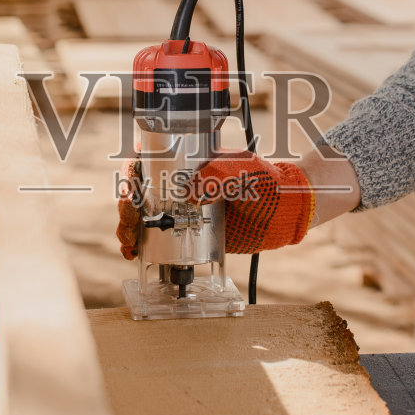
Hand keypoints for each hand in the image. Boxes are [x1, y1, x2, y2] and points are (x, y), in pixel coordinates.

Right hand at [114, 151, 315, 258]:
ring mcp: (183, 208)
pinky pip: (160, 238)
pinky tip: (136, 255)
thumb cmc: (269, 183)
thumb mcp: (246, 172)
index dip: (132, 174)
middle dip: (127, 207)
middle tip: (130, 223)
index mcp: (189, 161)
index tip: (130, 190)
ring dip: (129, 229)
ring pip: (144, 215)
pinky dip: (143, 246)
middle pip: (140, 191)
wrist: (288, 213)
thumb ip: (220, 177)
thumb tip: (190, 194)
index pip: (150, 160)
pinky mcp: (189, 232)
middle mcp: (181, 183)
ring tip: (129, 244)